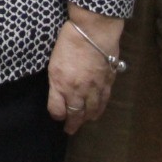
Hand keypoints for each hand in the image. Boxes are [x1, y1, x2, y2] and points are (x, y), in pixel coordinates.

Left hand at [46, 14, 122, 134]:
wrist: (93, 32)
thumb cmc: (68, 41)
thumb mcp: (53, 61)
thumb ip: (56, 80)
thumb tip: (59, 91)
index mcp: (60, 84)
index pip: (57, 110)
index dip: (56, 115)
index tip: (56, 116)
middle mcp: (77, 91)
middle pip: (75, 114)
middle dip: (72, 124)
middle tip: (69, 130)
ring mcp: (94, 89)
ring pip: (91, 111)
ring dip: (86, 119)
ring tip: (83, 123)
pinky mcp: (107, 83)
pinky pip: (103, 102)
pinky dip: (99, 110)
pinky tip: (96, 113)